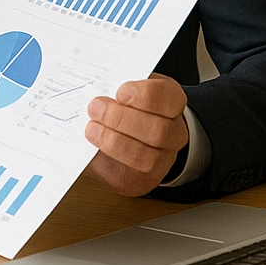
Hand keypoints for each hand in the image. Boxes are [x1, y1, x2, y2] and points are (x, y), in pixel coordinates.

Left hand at [84, 74, 189, 196]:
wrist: (125, 134)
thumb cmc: (123, 105)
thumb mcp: (123, 86)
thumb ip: (113, 84)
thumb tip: (93, 85)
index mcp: (172, 102)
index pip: (168, 97)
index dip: (145, 96)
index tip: (120, 92)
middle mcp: (173, 132)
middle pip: (159, 131)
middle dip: (122, 119)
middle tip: (95, 108)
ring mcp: (162, 159)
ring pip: (147, 158)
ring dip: (115, 142)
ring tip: (92, 129)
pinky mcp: (143, 180)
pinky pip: (129, 176)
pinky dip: (108, 161)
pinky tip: (93, 148)